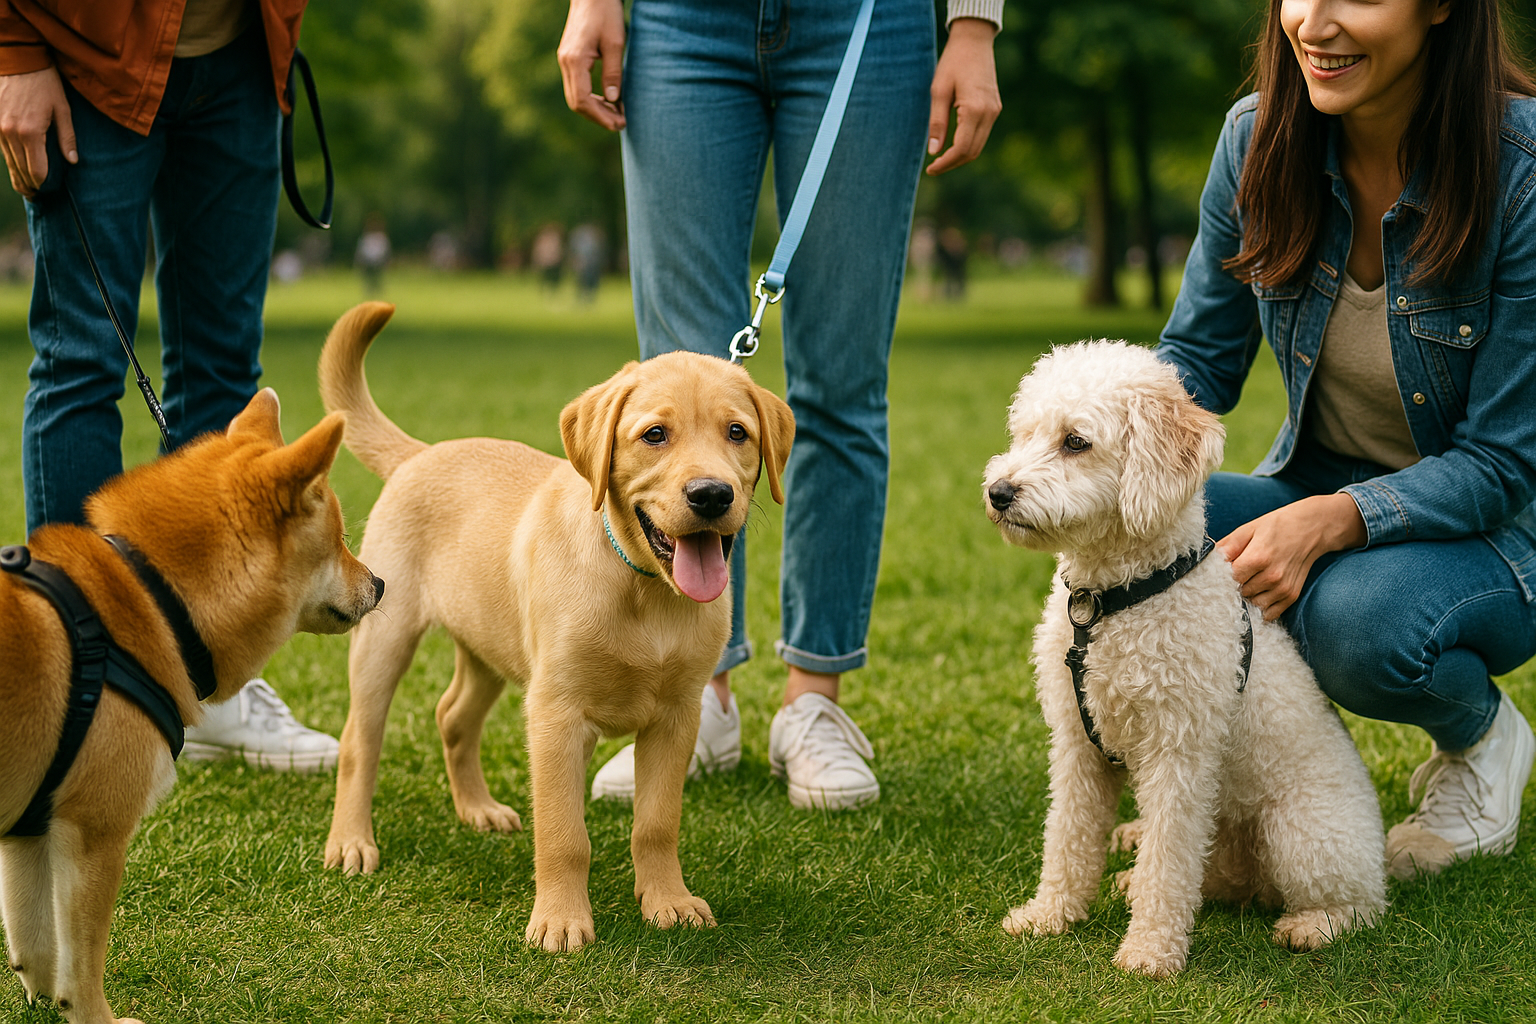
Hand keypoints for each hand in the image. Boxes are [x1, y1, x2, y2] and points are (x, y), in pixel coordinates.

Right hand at [0, 66, 75, 196]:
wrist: (17, 57)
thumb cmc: (44, 82)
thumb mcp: (63, 109)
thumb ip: (67, 137)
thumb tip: (73, 161)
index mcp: (30, 133)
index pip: (37, 171)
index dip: (44, 184)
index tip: (49, 191)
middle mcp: (10, 133)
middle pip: (20, 170)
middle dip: (30, 185)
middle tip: (37, 197)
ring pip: (8, 161)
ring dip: (18, 176)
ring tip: (27, 189)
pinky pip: (2, 149)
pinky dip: (10, 160)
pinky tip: (17, 168)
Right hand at [558, 0, 626, 131]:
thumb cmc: (606, 14)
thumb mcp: (615, 43)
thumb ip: (613, 73)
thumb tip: (614, 101)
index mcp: (575, 60)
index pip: (583, 100)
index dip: (601, 116)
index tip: (619, 124)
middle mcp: (565, 63)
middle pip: (576, 103)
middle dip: (598, 117)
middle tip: (621, 124)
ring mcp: (565, 61)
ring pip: (575, 97)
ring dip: (595, 110)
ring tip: (617, 115)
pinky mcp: (570, 59)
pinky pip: (577, 86)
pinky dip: (592, 98)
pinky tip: (609, 101)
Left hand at [925, 18, 1000, 175]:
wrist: (974, 41)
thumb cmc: (953, 63)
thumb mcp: (938, 91)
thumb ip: (937, 123)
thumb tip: (934, 151)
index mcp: (975, 110)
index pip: (962, 149)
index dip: (945, 163)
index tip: (930, 169)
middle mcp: (989, 113)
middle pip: (973, 152)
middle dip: (953, 163)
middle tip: (933, 167)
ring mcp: (995, 111)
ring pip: (979, 146)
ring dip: (961, 156)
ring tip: (941, 158)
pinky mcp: (995, 108)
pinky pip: (982, 134)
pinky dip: (968, 144)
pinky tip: (953, 143)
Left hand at [1217, 493, 1366, 620]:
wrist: (1313, 528)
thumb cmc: (1277, 526)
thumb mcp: (1248, 529)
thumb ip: (1227, 547)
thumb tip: (1205, 560)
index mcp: (1258, 558)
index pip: (1229, 579)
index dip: (1221, 576)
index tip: (1220, 572)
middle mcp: (1272, 577)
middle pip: (1239, 592)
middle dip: (1234, 586)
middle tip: (1237, 574)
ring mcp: (1283, 589)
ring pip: (1252, 604)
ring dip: (1247, 596)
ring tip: (1251, 580)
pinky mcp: (1291, 596)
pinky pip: (1269, 613)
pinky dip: (1261, 606)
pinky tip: (1260, 592)